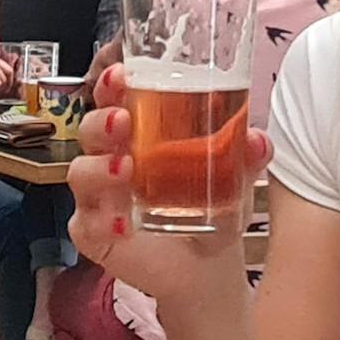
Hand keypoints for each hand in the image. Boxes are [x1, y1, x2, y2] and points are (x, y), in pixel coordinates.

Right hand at [66, 66, 270, 304]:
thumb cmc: (211, 207)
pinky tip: (123, 223)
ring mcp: (99, 198)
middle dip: (101, 120)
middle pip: (90, 130)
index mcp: (139, 135)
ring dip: (98, 168)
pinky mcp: (94, 233)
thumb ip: (246, 157)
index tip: (120, 74)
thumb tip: (258, 140)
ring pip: (81, 172)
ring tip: (124, 169)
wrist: (207, 265)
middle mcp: (110, 160)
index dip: (111, 85)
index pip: (115, 100)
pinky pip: (86, 224)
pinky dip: (102, 221)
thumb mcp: (235, 179)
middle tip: (123, 120)